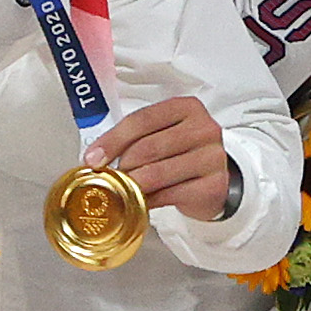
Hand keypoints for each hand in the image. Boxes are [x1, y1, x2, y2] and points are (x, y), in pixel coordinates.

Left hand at [93, 94, 238, 218]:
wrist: (218, 178)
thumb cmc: (184, 153)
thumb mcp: (165, 134)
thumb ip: (137, 138)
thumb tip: (97, 157)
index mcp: (187, 108)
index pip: (142, 120)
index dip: (113, 140)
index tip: (93, 157)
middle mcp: (204, 129)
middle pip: (148, 147)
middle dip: (121, 165)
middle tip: (108, 177)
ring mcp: (212, 157)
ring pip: (157, 173)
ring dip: (131, 184)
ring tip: (120, 190)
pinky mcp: (213, 185)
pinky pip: (169, 194)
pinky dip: (148, 200)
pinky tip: (139, 202)